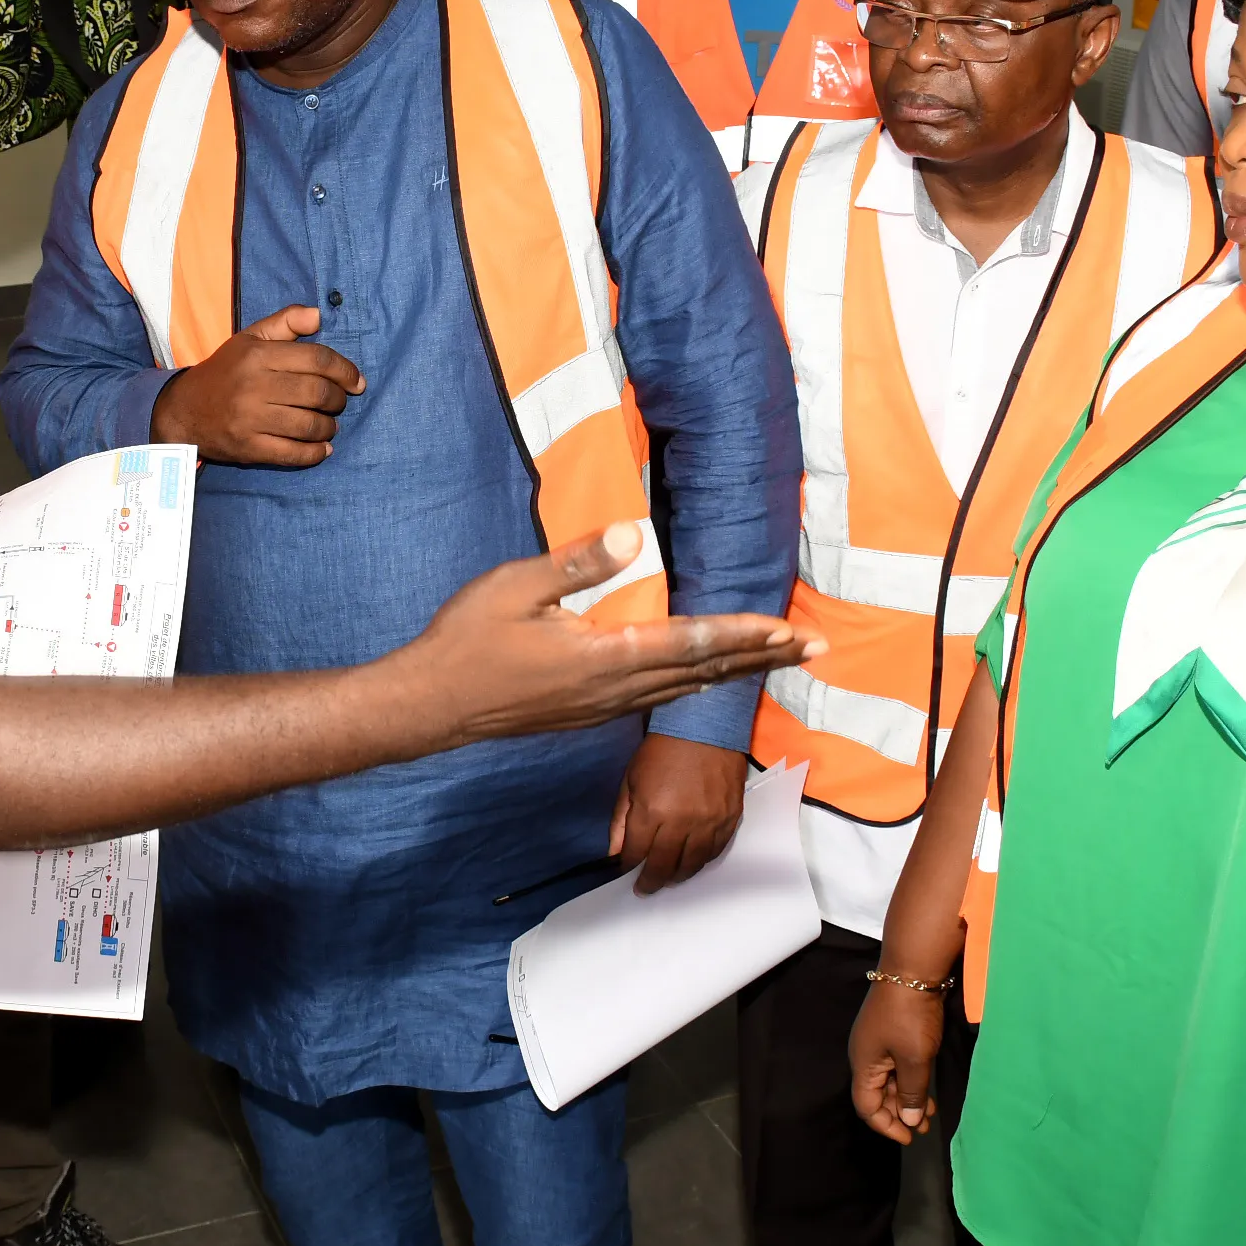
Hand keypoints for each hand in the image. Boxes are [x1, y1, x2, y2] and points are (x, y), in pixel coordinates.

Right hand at [149, 305, 364, 466]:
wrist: (183, 411)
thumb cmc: (225, 371)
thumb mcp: (250, 338)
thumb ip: (286, 322)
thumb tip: (319, 315)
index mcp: (258, 355)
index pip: (316, 359)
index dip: (344, 370)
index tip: (356, 381)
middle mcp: (254, 386)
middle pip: (317, 393)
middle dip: (338, 400)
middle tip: (339, 402)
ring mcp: (250, 420)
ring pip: (309, 425)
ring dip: (329, 427)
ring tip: (330, 425)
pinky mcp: (248, 448)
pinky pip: (293, 454)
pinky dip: (315, 453)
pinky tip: (323, 448)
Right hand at [389, 524, 817, 747]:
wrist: (430, 706)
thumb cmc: (466, 640)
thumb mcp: (515, 586)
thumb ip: (577, 563)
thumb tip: (633, 534)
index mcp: (603, 657)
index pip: (691, 643)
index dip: (744, 634)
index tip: (789, 630)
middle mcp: (614, 689)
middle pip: (704, 673)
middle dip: (762, 658)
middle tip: (814, 647)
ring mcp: (603, 707)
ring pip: (686, 689)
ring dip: (737, 672)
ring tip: (778, 659)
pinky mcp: (589, 712)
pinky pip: (660, 696)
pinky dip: (698, 682)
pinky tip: (707, 676)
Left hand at [609, 733, 746, 891]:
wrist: (704, 726)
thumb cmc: (660, 750)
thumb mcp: (630, 781)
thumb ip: (621, 820)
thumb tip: (615, 853)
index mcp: (652, 812)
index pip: (637, 853)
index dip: (629, 866)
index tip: (626, 871)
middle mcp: (682, 823)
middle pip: (665, 865)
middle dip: (652, 881)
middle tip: (645, 888)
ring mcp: (710, 822)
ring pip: (693, 863)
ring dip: (679, 875)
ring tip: (669, 878)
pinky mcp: (730, 818)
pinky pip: (716, 850)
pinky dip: (702, 860)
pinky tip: (693, 861)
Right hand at [848, 978, 945, 1144]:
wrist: (912, 971)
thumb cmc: (910, 1018)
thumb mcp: (914, 1059)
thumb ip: (911, 1092)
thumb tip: (907, 1119)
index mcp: (864, 1064)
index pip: (866, 1106)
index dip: (886, 1126)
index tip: (909, 1138)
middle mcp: (867, 1056)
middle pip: (876, 1095)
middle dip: (898, 1115)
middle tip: (922, 1129)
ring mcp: (879, 1043)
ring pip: (889, 1081)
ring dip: (907, 1099)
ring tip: (929, 1115)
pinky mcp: (893, 1033)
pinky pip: (898, 1066)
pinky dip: (911, 1082)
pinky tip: (927, 1091)